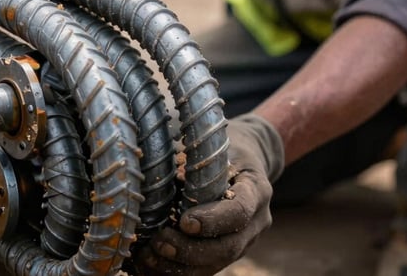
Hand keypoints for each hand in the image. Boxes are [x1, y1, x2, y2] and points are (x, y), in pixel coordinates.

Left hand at [136, 114, 284, 274]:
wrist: (246, 160)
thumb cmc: (224, 148)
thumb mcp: (215, 144)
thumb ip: (195, 159)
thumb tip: (155, 170)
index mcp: (256, 189)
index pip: (240, 211)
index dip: (213, 221)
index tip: (184, 222)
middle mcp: (256, 221)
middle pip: (229, 247)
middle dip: (191, 250)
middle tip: (160, 242)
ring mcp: (245, 240)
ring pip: (218, 263)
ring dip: (181, 266)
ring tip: (149, 256)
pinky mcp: (228, 250)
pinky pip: (207, 268)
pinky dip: (178, 270)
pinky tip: (151, 265)